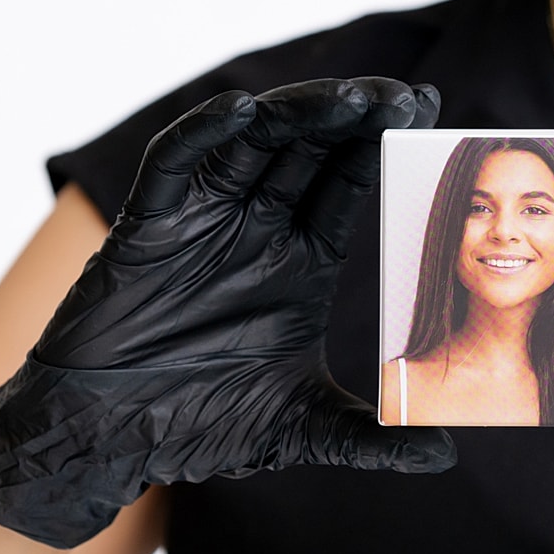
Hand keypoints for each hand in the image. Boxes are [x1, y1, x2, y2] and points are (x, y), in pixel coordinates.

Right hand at [0, 76, 456, 548]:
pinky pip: (174, 164)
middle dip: (359, 116)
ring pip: (256, 141)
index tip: (433, 114)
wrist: (106, 441)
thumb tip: (447, 457)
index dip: (389, 145)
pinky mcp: (148, 226)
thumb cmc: (198, 424)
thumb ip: (371, 438)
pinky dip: (202, 132)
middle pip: (315, 147)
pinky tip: (240, 111)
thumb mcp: (300, 428)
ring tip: (352, 97)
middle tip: (406, 96)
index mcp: (302, 257)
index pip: (353, 181)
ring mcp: (204, 219)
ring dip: (299, 111)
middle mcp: (258, 226)